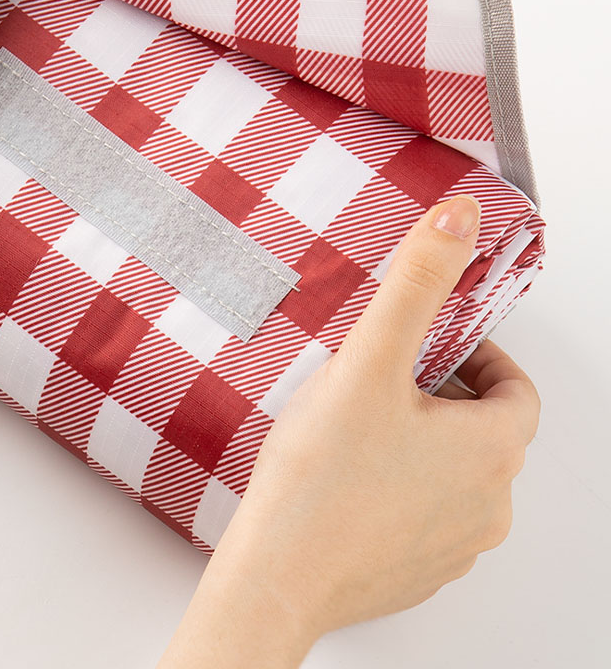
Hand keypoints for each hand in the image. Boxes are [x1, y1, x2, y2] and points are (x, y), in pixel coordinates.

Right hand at [159, 195, 540, 667]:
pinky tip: (348, 472)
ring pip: (455, 472)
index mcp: (490, 451)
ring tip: (359, 423)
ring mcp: (455, 545)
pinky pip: (425, 513)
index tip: (436, 345)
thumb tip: (458, 220)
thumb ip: (416, 284)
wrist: (278, 574)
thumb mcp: (369, 361)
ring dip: (421, 440)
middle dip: (441, 395)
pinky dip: (400, 485)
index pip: (516, 390)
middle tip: (384, 377)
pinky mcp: (417, 570)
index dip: (480, 358)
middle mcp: (488, 505)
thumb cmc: (321, 477)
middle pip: (485, 429)